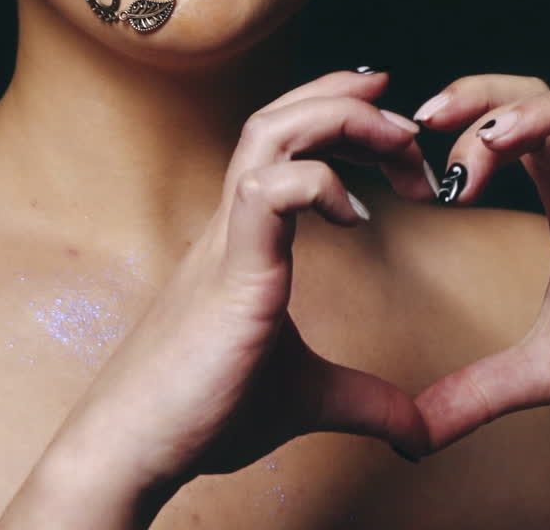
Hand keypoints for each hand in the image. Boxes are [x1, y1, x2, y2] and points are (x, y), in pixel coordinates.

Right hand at [49, 71, 431, 503]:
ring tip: (395, 144)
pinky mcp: (233, 273)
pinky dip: (319, 184)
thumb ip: (365, 401)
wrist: (132, 447)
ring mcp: (230, 241)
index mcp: (248, 233)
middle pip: (283, 116)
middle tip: (413, 131)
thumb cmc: (201, 410)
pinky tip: (356, 220)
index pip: (286, 136)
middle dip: (352, 102)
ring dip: (340, 119)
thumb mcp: (305, 396)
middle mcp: (235, 221)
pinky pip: (268, 194)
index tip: (395, 121)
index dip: (338, 108)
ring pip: (270, 133)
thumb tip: (418, 434)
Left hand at [413, 75, 549, 448]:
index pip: (509, 123)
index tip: (413, 157)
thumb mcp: (548, 369)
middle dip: (485, 96)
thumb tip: (413, 432)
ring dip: (544, 111)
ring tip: (493, 139)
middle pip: (542, 96)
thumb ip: (480, 388)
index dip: (463, 122)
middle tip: (429, 119)